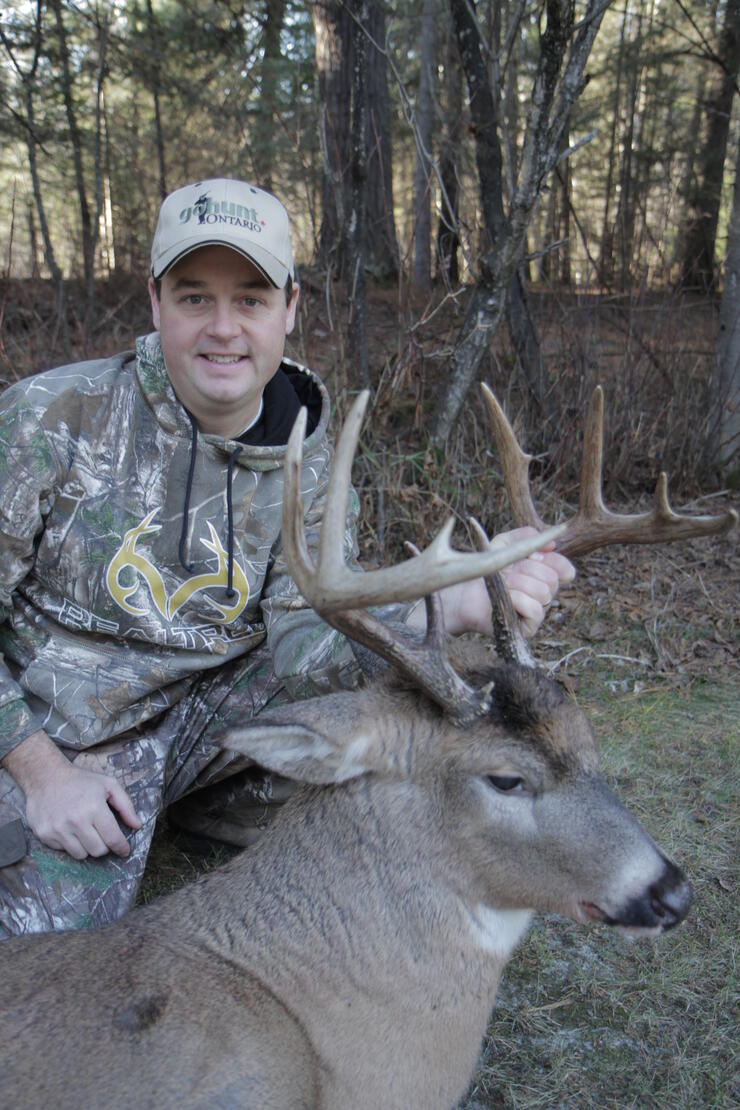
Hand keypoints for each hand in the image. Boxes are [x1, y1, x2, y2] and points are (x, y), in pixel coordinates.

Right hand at [2, 730, 141, 859]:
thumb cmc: (81, 780)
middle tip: (102, 835)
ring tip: (85, 831)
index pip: (113, 839)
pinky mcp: (44, 835)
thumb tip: (137, 825)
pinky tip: (69, 829)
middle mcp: (75, 821)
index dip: (122, 848)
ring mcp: (58, 829)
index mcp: (94, 808)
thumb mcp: (109, 785)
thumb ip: (126, 806)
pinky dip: (70, 844)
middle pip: (98, 851)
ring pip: (81, 855)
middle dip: (104, 845)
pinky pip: (63, 850)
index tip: (124, 851)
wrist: (46, 776)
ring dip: (87, 846)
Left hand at [411, 526, 575, 638]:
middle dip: (527, 569)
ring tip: (503, 585)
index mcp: (545, 576)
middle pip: (553, 578)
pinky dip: (518, 598)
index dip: (553, 561)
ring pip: (543, 592)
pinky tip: (505, 597)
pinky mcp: (528, 628)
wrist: (464, 594)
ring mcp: (538, 612)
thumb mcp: (504, 544)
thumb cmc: (486, 569)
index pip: (566, 571)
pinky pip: (535, 609)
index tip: (532, 556)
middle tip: (507, 572)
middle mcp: (545, 595)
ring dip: (518, 583)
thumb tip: (552, 545)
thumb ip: (527, 536)